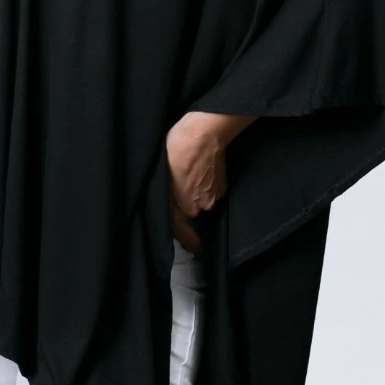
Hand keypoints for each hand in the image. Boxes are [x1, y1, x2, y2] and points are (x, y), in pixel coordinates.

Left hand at [165, 114, 229, 256]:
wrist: (204, 133)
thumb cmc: (177, 149)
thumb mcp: (161, 174)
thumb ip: (167, 196)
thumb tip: (169, 205)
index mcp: (183, 206)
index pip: (182, 232)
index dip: (188, 242)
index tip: (195, 251)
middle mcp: (201, 206)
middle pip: (192, 213)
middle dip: (188, 208)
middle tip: (182, 192)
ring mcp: (214, 195)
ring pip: (202, 201)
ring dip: (197, 194)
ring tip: (191, 177)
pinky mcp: (223, 185)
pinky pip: (211, 191)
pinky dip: (206, 185)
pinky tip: (201, 172)